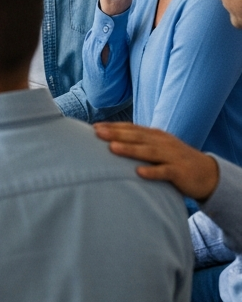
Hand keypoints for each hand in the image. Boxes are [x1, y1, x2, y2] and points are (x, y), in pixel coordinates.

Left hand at [94, 122, 219, 199]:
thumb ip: (138, 144)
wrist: (208, 173)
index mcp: (155, 136)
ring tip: (112, 147)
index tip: (94, 127)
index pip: (131, 128)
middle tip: (97, 133)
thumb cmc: (174, 160)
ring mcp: (171, 156)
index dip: (113, 127)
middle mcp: (162, 143)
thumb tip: (110, 142)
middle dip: (116, 134)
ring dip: (130, 149)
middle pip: (137, 137)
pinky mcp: (180, 172)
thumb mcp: (157, 148)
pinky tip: (139, 172)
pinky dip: (152, 172)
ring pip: (148, 152)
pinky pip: (165, 172)